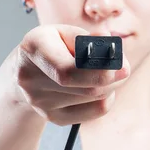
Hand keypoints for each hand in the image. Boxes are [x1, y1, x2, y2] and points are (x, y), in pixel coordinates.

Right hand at [14, 24, 130, 125]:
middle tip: (124, 68)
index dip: (99, 72)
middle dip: (113, 78)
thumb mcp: (66, 33)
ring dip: (110, 86)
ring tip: (106, 73)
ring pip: (94, 99)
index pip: (67, 71)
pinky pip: (93, 112)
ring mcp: (39, 101)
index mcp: (34, 48)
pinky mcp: (51, 117)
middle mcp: (30, 77)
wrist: (25, 71)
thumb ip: (89, 37)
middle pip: (87, 88)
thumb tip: (110, 43)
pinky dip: (105, 99)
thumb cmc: (53, 46)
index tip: (123, 66)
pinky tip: (99, 88)